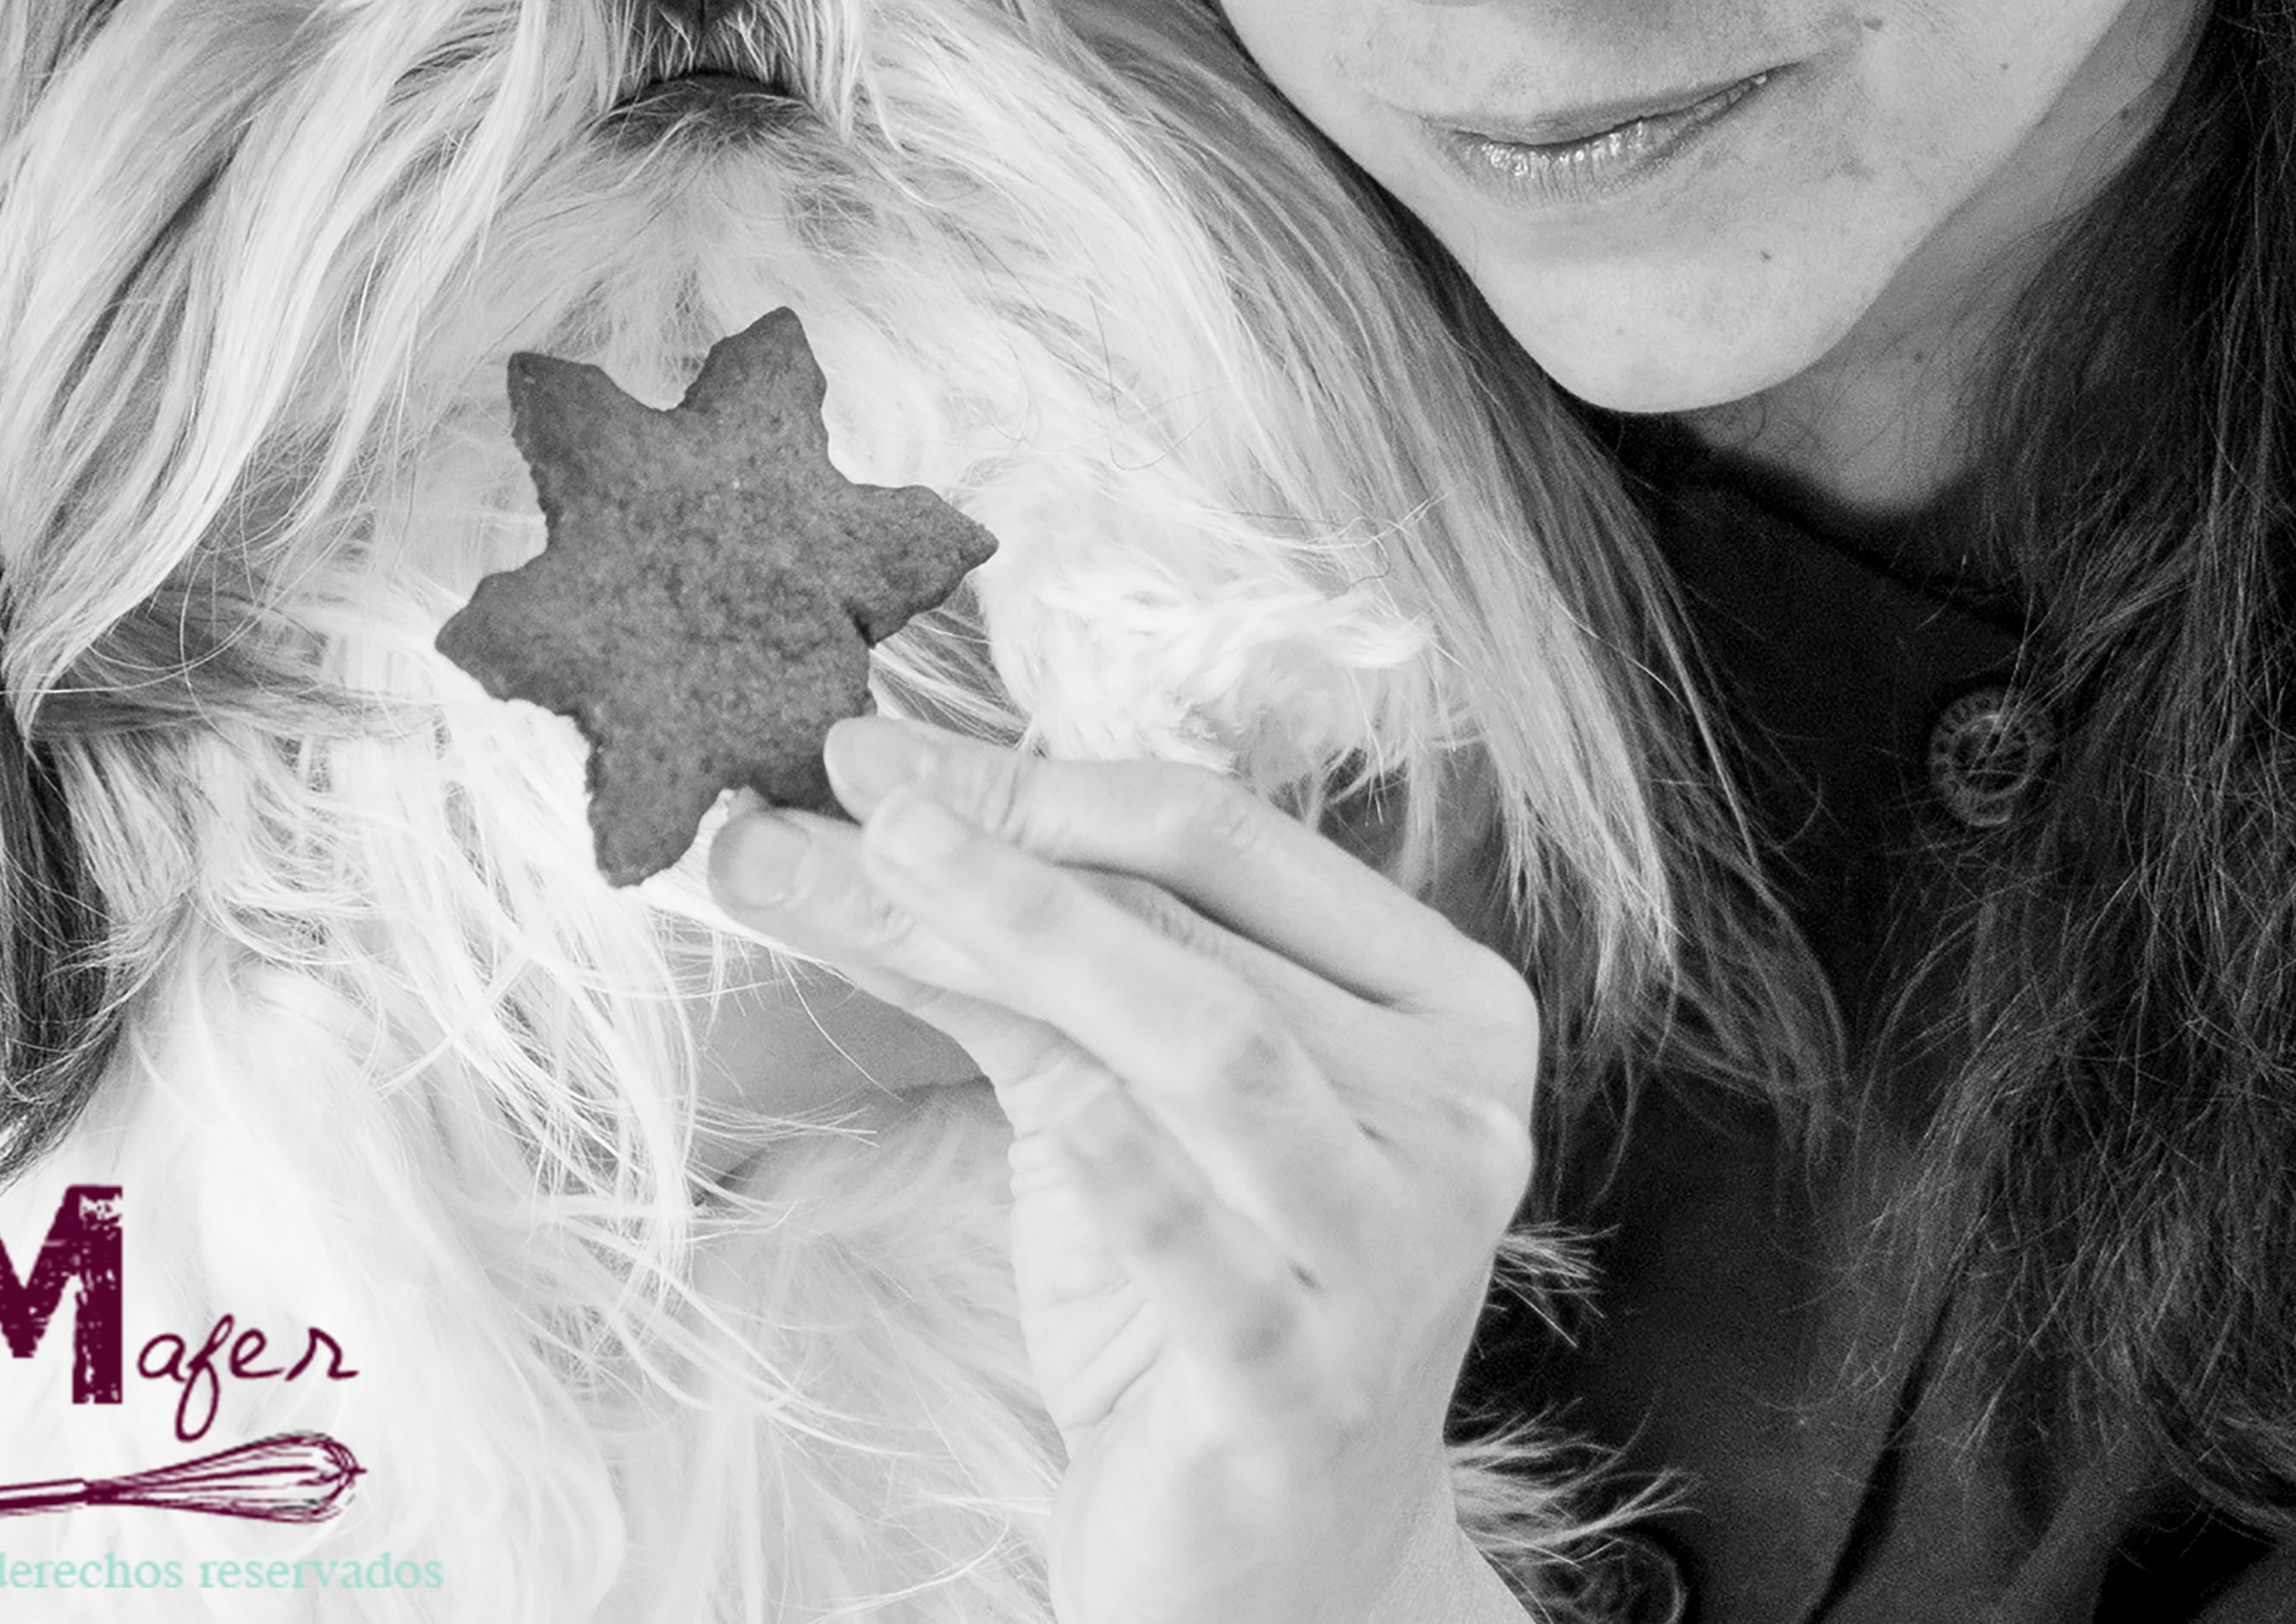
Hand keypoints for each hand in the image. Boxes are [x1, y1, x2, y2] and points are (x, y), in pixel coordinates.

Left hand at [707, 718, 1541, 1623]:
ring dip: (1027, 933)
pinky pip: (1191, 1237)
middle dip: (1002, 845)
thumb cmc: (1207, 1300)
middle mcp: (1448, 1114)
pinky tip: (987, 1044)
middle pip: (1198, 931)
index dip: (1052, 781)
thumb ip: (1041, 965)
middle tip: (847, 785)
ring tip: (874, 864)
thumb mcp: (1138, 1104)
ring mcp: (1390, 1252)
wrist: (1282, 1580)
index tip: (887, 754)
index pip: (1236, 842)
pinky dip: (1098, 1144)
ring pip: (1210, 1044)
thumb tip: (879, 806)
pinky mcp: (1299, 1385)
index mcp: (1443, 1003)